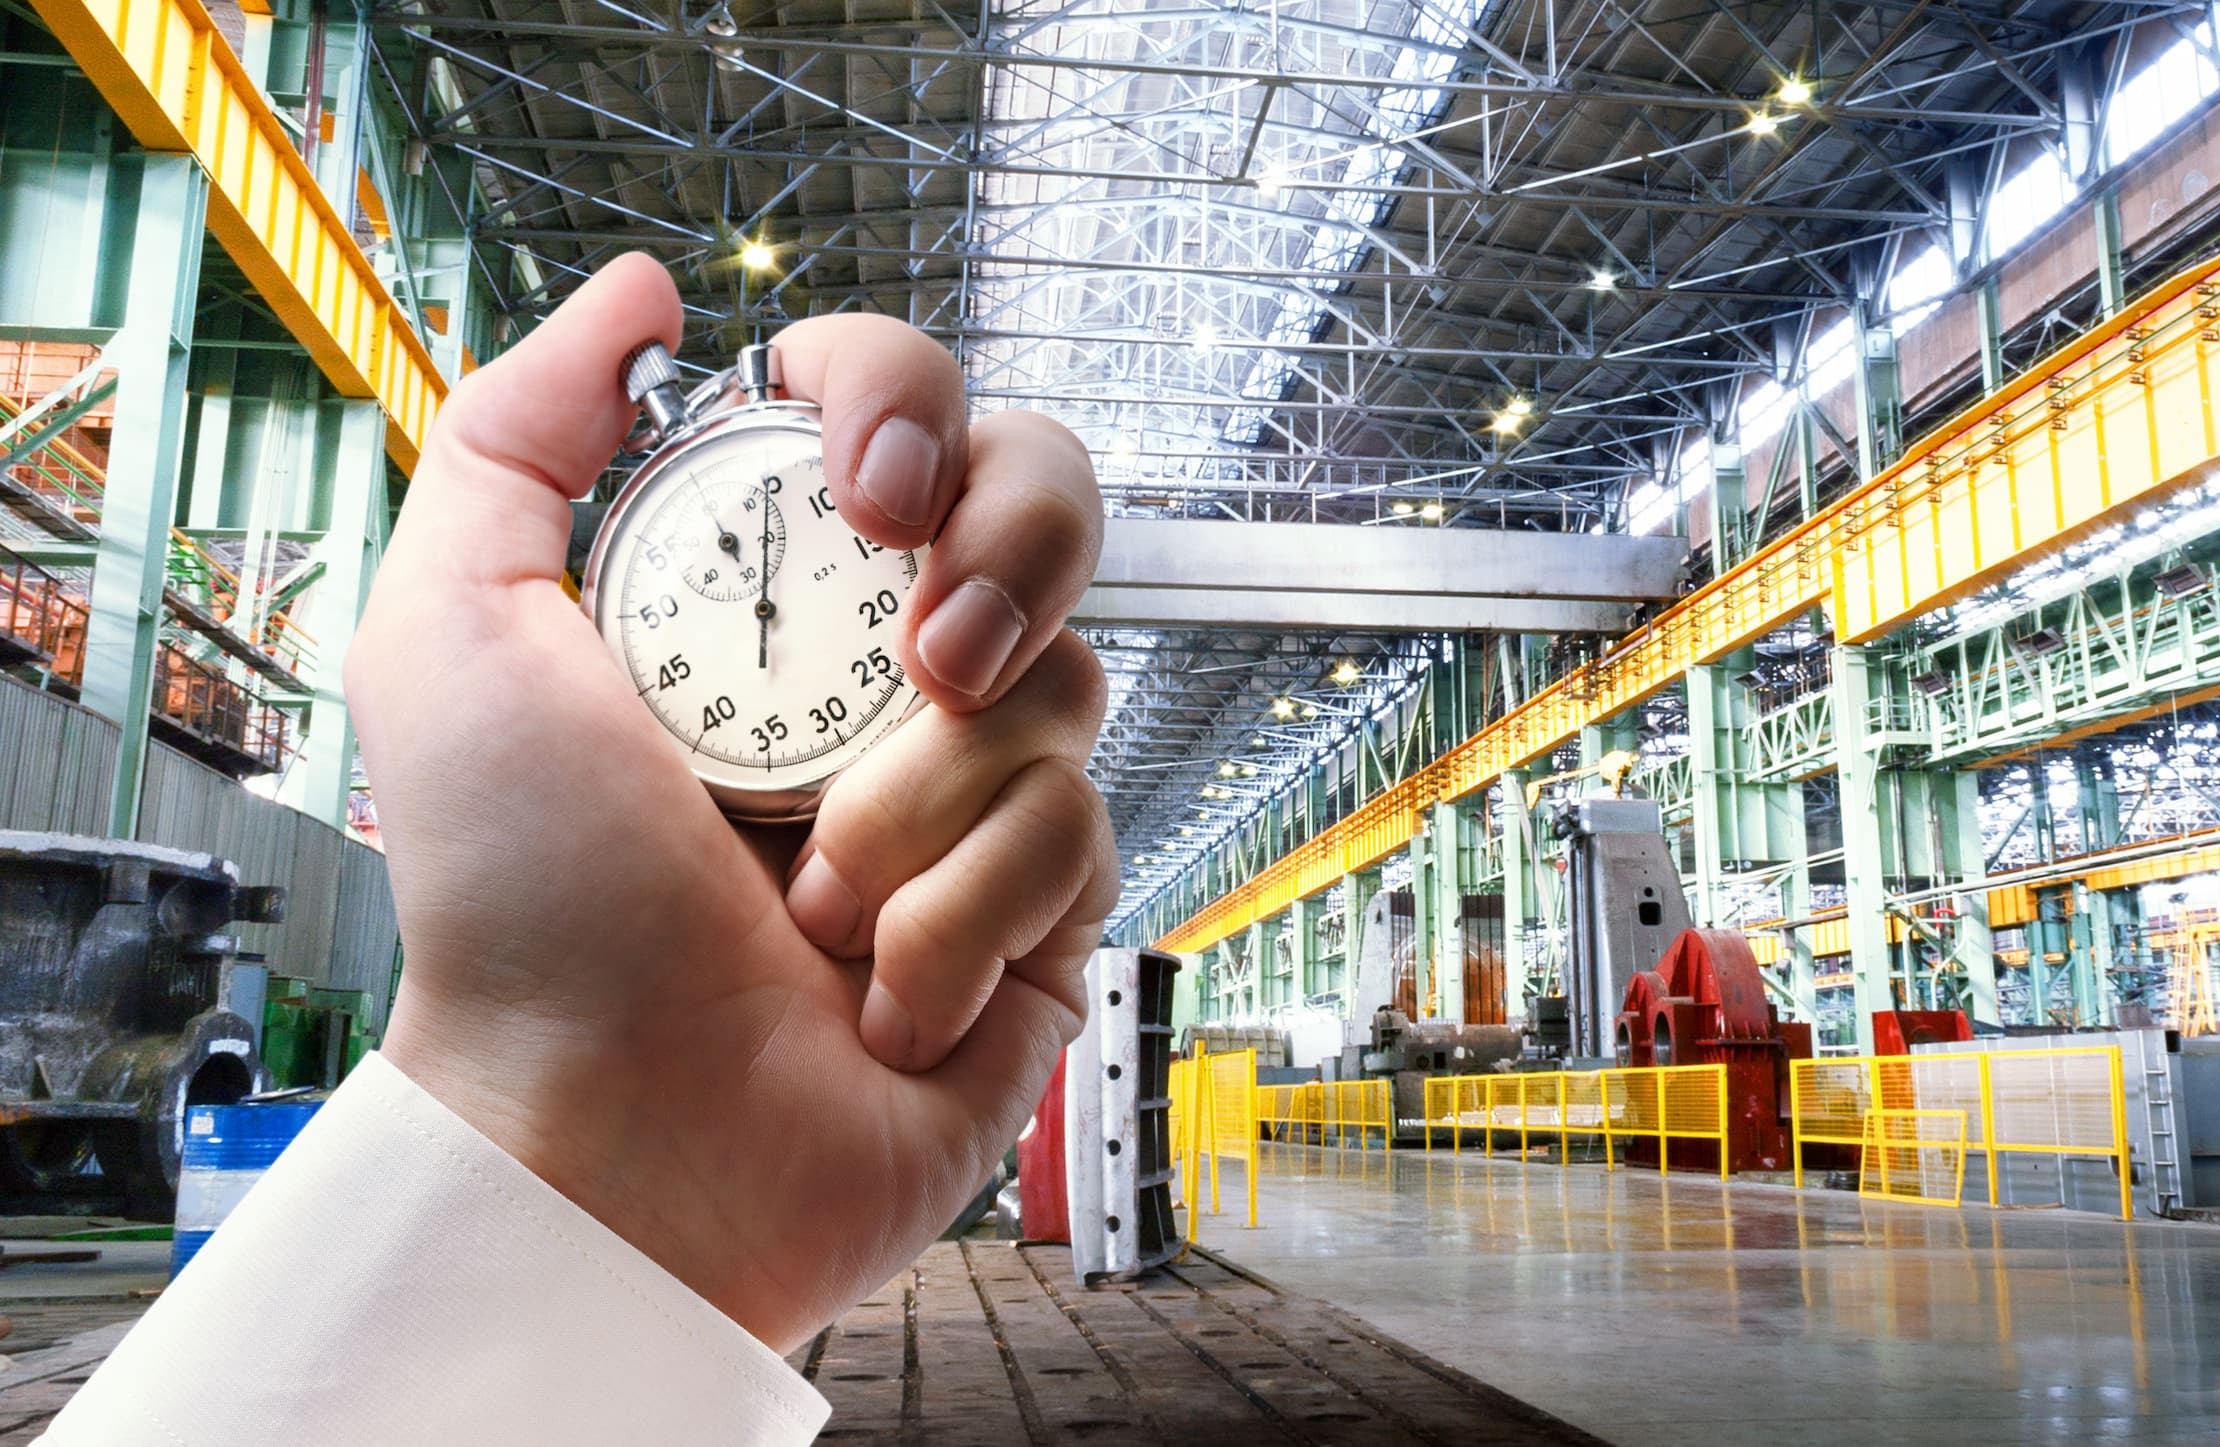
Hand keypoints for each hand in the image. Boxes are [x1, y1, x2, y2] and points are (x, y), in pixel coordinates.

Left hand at [345, 254, 1114, 1349]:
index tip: (866, 495)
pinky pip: (1083, 836)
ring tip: (814, 899)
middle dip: (1012, 553)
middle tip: (929, 657)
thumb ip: (518, 436)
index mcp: (763, 589)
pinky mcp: (1043, 909)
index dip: (910, 408)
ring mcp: (972, 787)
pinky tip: (873, 989)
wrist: (615, 1133)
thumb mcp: (457, 637)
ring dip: (922, 800)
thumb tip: (642, 295)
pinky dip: (960, 916)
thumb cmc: (525, 910)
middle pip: (1048, 500)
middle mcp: (880, 669)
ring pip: (1066, 682)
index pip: (898, 411)